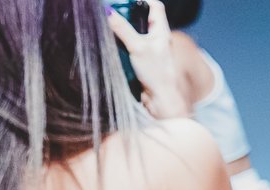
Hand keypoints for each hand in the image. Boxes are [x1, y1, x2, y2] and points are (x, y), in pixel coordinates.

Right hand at [105, 0, 187, 120]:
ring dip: (119, 31)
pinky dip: (118, 44)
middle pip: (138, 18)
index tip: (124, 1)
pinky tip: (111, 45)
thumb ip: (123, 29)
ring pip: (130, 32)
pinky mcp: (139, 59)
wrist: (161, 100)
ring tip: (108, 29)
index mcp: (161, 31)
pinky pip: (125, 46)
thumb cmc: (158, 75)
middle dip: (124, 15)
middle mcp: (155, 38)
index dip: (142, 0)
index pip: (155, 6)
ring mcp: (147, 49)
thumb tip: (108, 12)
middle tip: (110, 15)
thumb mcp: (138, 47)